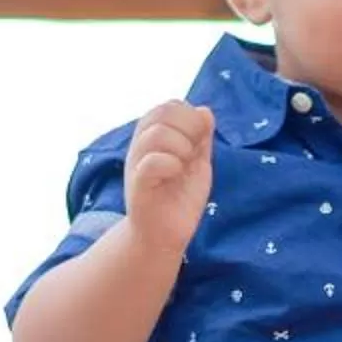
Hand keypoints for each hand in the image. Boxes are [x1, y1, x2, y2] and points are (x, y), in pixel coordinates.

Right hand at [125, 100, 215, 255]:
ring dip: (181, 146)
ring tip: (185, 165)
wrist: (165, 235)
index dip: (191, 116)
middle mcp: (141, 146)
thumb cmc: (179, 197)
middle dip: (189, 127)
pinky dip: (171, 164)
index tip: (200, 139)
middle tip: (194, 153)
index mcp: (154, 137)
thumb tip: (205, 110)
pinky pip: (150, 162)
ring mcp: (137, 165)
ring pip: (155, 134)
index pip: (169, 106)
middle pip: (161, 112)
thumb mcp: (197, 162)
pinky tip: (176, 174)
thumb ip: (201, 137)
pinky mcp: (138, 186)